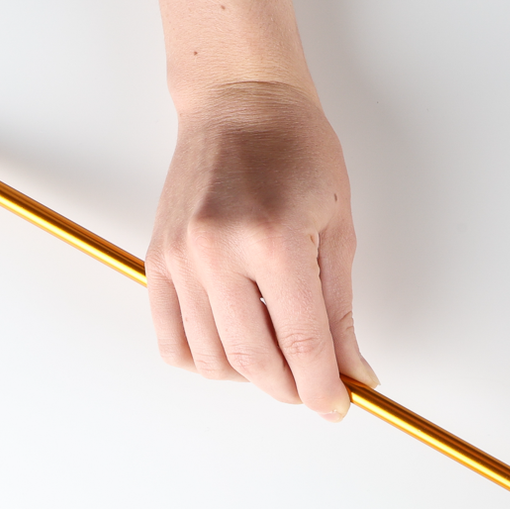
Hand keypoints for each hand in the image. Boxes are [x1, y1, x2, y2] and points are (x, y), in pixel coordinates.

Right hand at [145, 81, 377, 418]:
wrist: (239, 102)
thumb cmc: (296, 151)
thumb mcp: (338, 228)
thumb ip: (340, 309)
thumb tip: (352, 371)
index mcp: (273, 241)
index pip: (302, 343)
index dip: (323, 388)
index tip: (338, 406)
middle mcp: (218, 252)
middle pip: (254, 361)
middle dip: (291, 390)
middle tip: (314, 388)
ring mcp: (181, 258)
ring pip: (212, 360)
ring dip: (251, 377)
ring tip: (279, 356)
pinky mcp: (157, 260)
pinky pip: (172, 340)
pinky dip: (205, 359)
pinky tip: (235, 344)